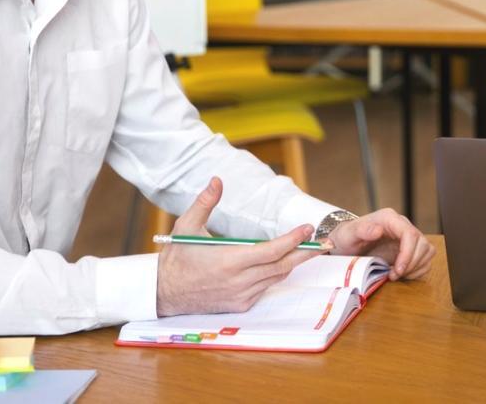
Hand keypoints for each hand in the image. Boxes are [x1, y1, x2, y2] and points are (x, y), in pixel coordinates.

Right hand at [155, 177, 326, 316]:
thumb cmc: (177, 257)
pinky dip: (275, 275)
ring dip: (292, 263)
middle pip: (282, 266)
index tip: (308, 228)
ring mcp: (241, 296)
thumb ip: (205, 202)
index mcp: (229, 261)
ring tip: (306, 250)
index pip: (272, 250)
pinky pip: (265, 288)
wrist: (163, 293)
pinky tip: (280, 264)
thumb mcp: (186, 226)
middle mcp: (239, 281)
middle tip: (322, 243)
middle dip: (305, 253)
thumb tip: (217, 180)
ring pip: (276, 278)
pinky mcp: (240, 305)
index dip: (293, 239)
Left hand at [323, 208, 434, 280]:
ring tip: (397, 275)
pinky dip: (417, 270)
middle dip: (411, 263)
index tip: (398, 269)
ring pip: (427, 251)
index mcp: (389, 219)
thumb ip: (361, 230)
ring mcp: (407, 237)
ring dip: (416, 267)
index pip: (410, 234)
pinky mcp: (409, 249)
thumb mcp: (348, 234)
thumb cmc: (346, 238)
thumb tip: (378, 230)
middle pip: (422, 243)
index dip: (408, 254)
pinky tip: (402, 274)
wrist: (346, 244)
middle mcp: (402, 226)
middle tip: (394, 275)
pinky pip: (424, 259)